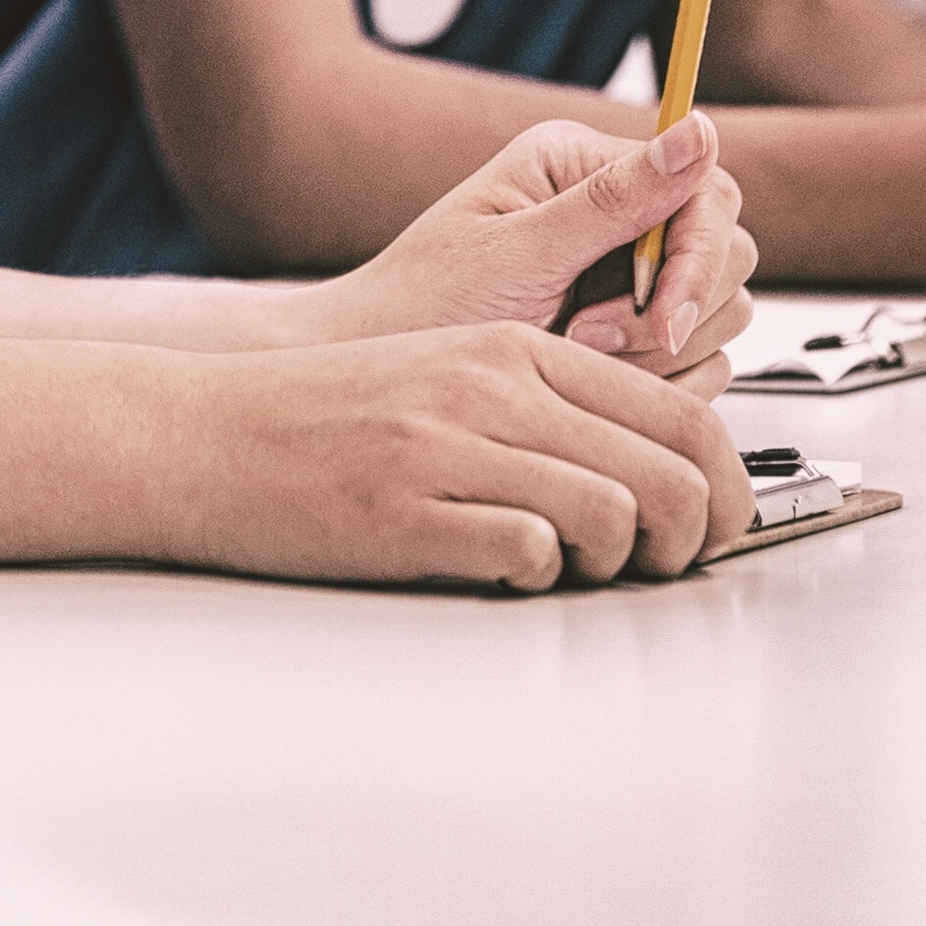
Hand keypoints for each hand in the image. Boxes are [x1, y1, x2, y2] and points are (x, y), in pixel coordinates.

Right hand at [143, 326, 755, 591]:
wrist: (198, 434)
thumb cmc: (317, 415)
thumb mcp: (442, 371)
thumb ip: (544, 402)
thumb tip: (649, 465)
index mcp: (510, 349)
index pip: (678, 408)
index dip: (727, 481)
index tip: (721, 521)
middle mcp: (488, 387)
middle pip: (669, 467)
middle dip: (697, 535)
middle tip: (674, 564)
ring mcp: (445, 449)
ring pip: (613, 512)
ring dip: (622, 562)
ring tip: (587, 571)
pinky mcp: (404, 514)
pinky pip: (526, 553)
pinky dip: (538, 576)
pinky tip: (507, 571)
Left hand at [311, 117, 756, 384]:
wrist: (380, 366)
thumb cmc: (423, 302)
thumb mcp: (516, 252)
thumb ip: (612, 200)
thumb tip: (696, 129)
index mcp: (582, 164)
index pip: (705, 191)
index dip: (699, 258)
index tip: (662, 317)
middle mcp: (615, 210)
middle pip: (727, 254)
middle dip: (668, 312)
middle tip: (588, 337)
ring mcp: (627, 272)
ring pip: (718, 315)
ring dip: (654, 353)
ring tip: (571, 351)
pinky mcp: (633, 330)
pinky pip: (696, 363)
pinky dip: (652, 384)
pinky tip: (588, 380)